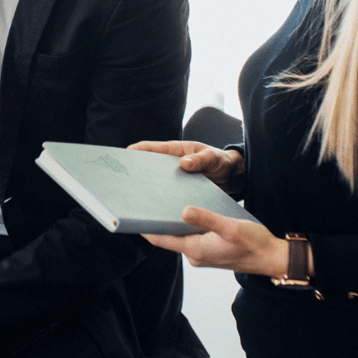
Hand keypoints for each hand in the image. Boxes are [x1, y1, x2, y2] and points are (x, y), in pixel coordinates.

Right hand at [128, 139, 243, 194]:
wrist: (232, 177)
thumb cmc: (221, 161)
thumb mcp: (213, 157)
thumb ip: (200, 160)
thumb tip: (184, 163)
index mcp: (175, 151)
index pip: (152, 148)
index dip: (137, 150)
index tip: (125, 155)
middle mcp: (171, 164)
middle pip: (149, 166)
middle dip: (136, 172)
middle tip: (124, 180)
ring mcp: (174, 177)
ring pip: (156, 182)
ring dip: (148, 188)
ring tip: (136, 197)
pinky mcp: (179, 190)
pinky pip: (166, 194)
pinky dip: (160, 199)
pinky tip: (156, 209)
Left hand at [142, 206, 288, 276]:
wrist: (274, 259)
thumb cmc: (255, 244)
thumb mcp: (231, 227)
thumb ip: (206, 219)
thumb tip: (183, 210)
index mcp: (195, 250)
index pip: (160, 238)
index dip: (144, 227)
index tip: (130, 213)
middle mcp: (194, 254)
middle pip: (167, 236)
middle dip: (156, 220)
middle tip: (144, 199)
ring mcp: (202, 254)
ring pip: (179, 235)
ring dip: (171, 221)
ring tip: (160, 200)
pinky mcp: (209, 251)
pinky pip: (190, 237)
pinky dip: (185, 225)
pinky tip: (185, 210)